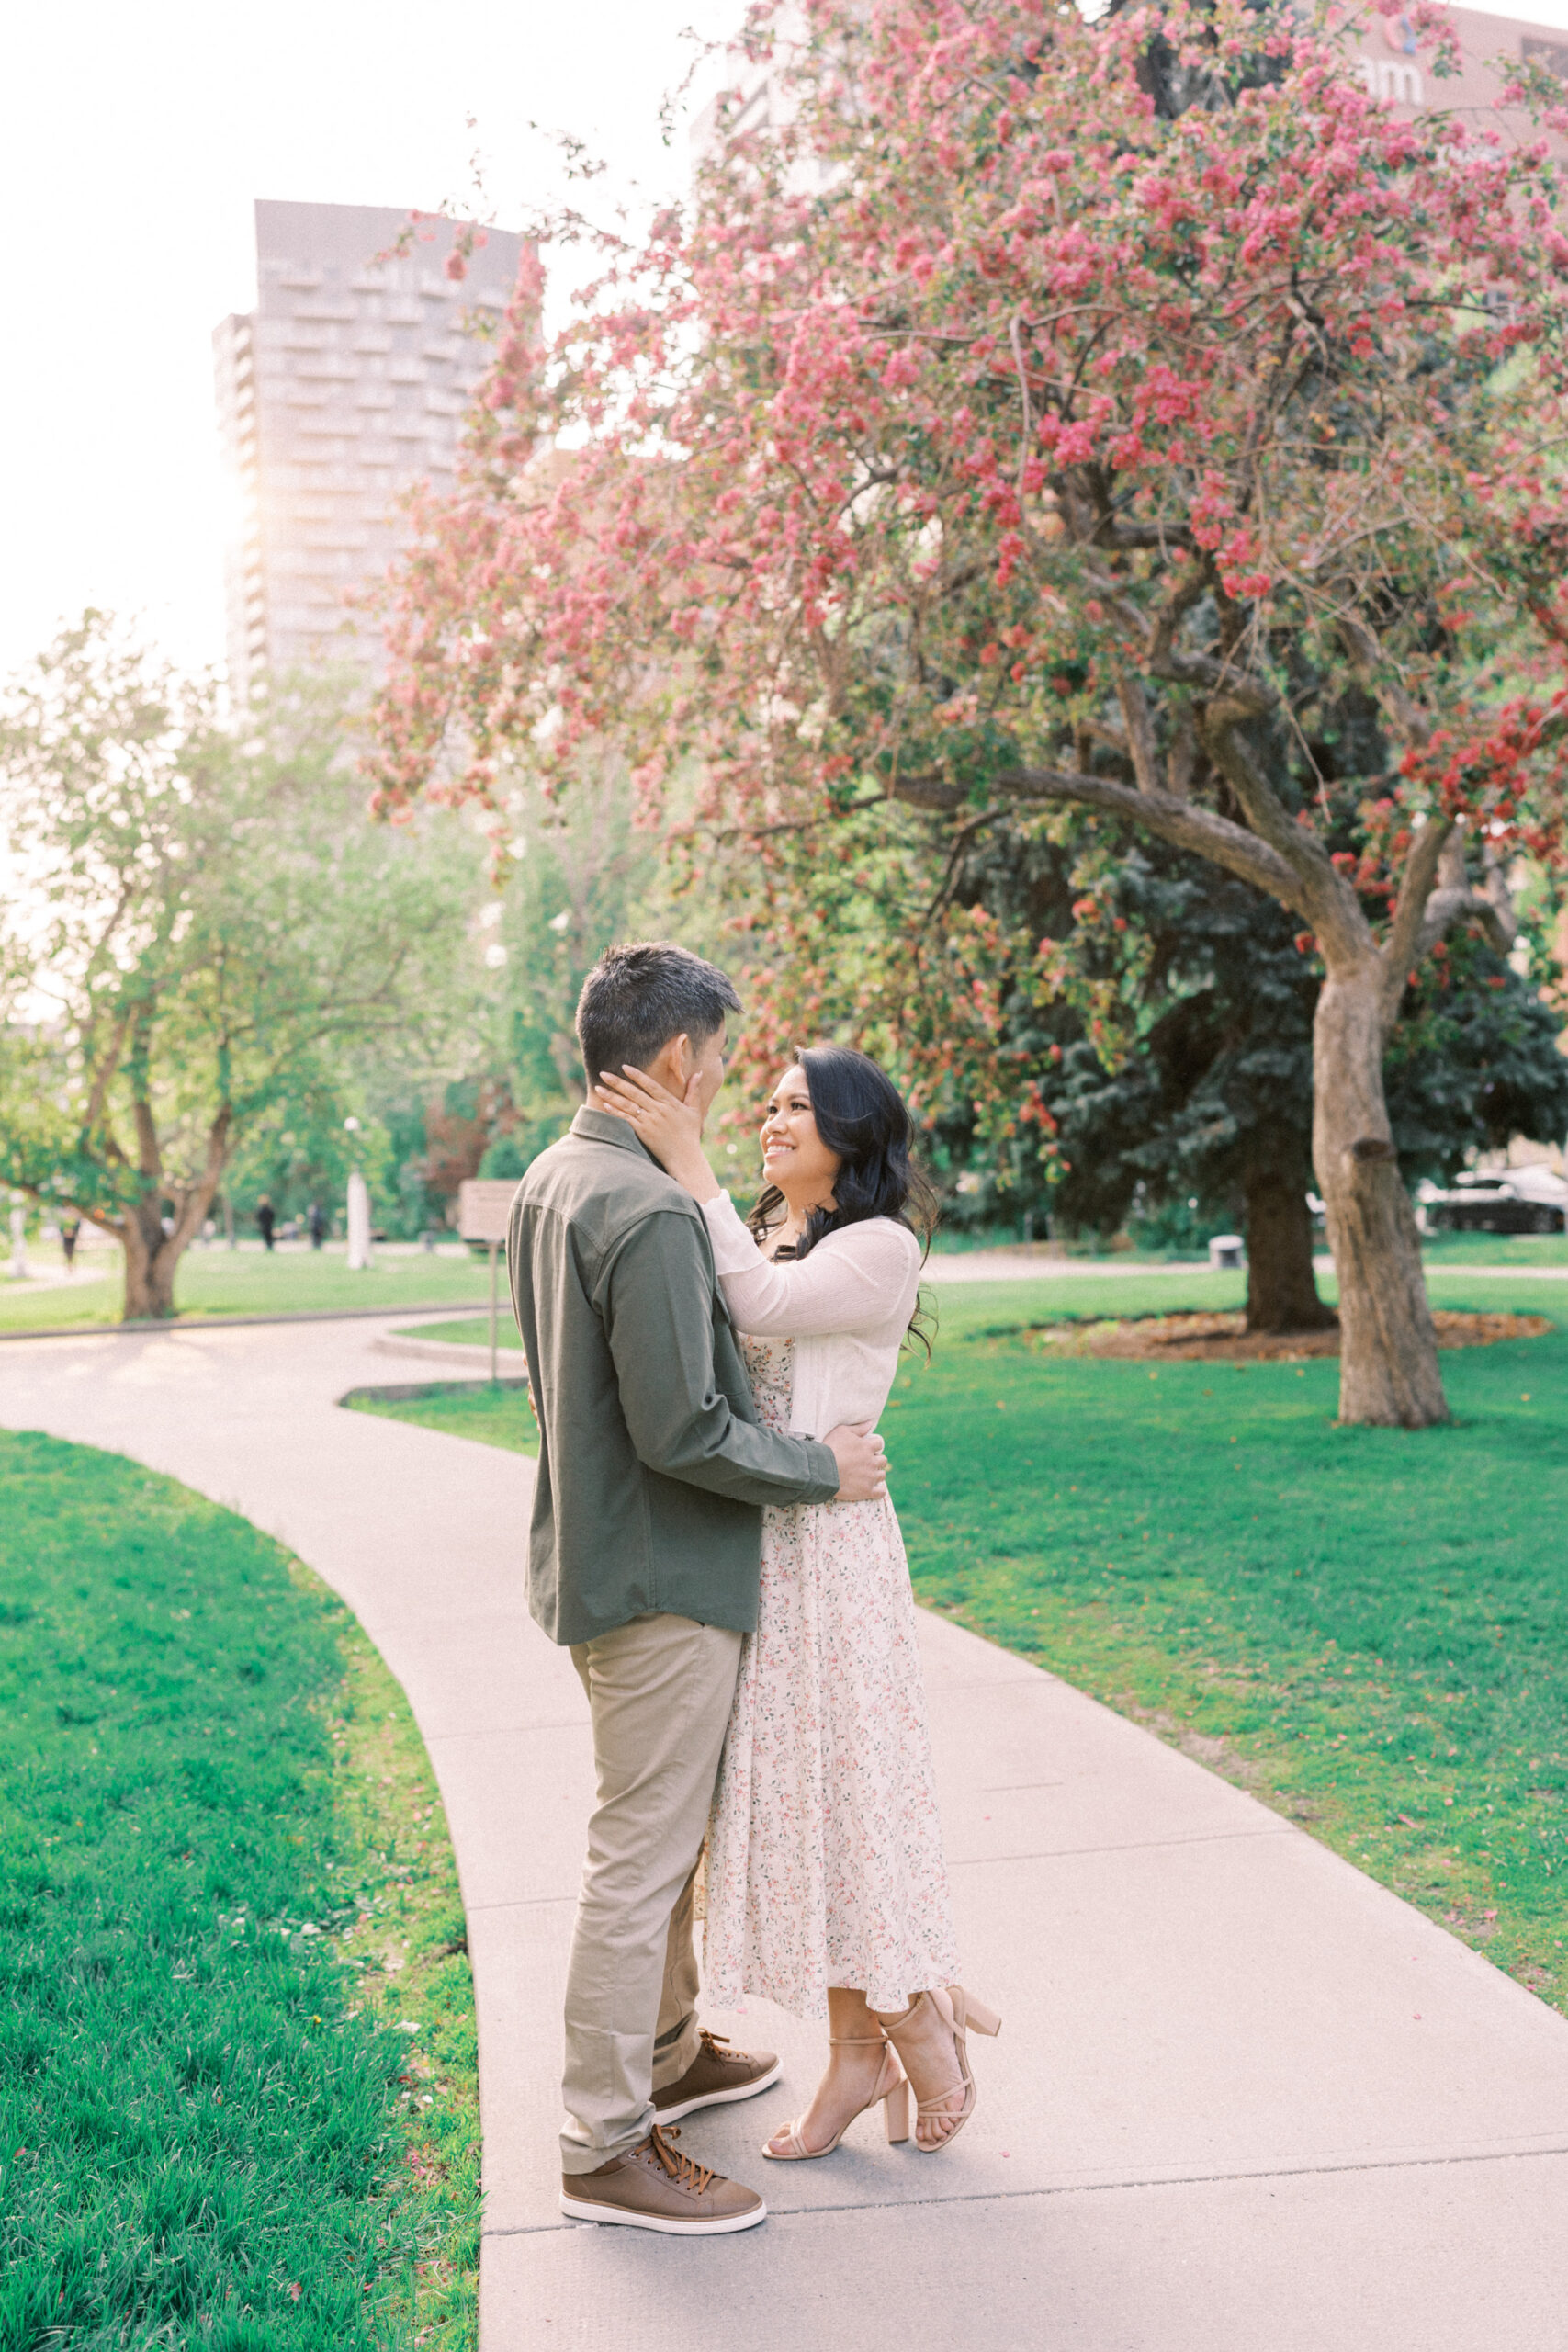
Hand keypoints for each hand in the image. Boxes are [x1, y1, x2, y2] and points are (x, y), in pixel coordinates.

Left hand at [592, 1065, 718, 1198]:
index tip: (624, 1067)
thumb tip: (699, 1073)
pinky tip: (605, 1105)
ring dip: (611, 1096)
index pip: (650, 1085)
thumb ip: (694, 1090)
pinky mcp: (643, 1132)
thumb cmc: (690, 1134)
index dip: (637, 1075)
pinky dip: (615, 1112)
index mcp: (670, 1102)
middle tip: (603, 1073)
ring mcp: (649, 1121)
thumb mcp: (694, 1110)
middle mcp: (658, 1110)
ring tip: (598, 1088)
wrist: (685, 1157)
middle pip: (634, 1093)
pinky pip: (626, 1120)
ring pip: (627, 1105)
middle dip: (617, 1082)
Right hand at [824, 1420, 886, 1503]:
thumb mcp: (842, 1431)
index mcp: (867, 1447)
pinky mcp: (867, 1491)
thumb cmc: (830, 1448)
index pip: (879, 1444)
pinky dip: (880, 1491)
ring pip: (882, 1475)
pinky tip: (875, 1490)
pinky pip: (881, 1492)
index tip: (866, 1449)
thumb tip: (870, 1423)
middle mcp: (872, 1461)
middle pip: (883, 1460)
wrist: (823, 1470)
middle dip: (876, 1460)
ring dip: (877, 1474)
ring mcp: (871, 1477)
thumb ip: (858, 1428)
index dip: (873, 1446)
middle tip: (866, 1463)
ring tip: (867, 1476)